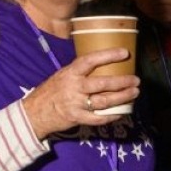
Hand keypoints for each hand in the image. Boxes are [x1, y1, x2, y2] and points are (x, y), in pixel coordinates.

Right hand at [21, 47, 139, 137]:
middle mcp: (74, 87)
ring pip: (104, 101)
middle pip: (102, 83)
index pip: (90, 60)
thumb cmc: (52, 91)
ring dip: (122, 97)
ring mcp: (76, 103)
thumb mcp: (63, 75)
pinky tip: (122, 112)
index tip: (124, 52)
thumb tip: (103, 64)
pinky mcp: (77, 118)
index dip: (108, 55)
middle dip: (122, 82)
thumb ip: (80, 72)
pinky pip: (98, 118)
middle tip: (136, 80)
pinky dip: (112, 115)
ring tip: (134, 93)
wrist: (34, 113)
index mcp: (70, 73)